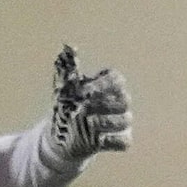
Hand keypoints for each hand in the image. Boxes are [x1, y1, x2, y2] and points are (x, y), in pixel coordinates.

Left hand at [40, 46, 131, 164]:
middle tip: (83, 109)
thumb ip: (67, 68)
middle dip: (104, 104)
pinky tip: (97, 139)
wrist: (60, 136)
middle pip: (125, 100)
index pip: (117, 80)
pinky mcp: (119, 140)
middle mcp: (117, 102)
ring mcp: (120, 122)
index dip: (103, 85)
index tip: (84, 92)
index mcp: (106, 85)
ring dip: (105, 121)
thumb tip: (68, 45)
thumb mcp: (62, 87)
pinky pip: (124, 141)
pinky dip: (112, 140)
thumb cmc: (65, 106)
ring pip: (126, 120)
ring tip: (87, 123)